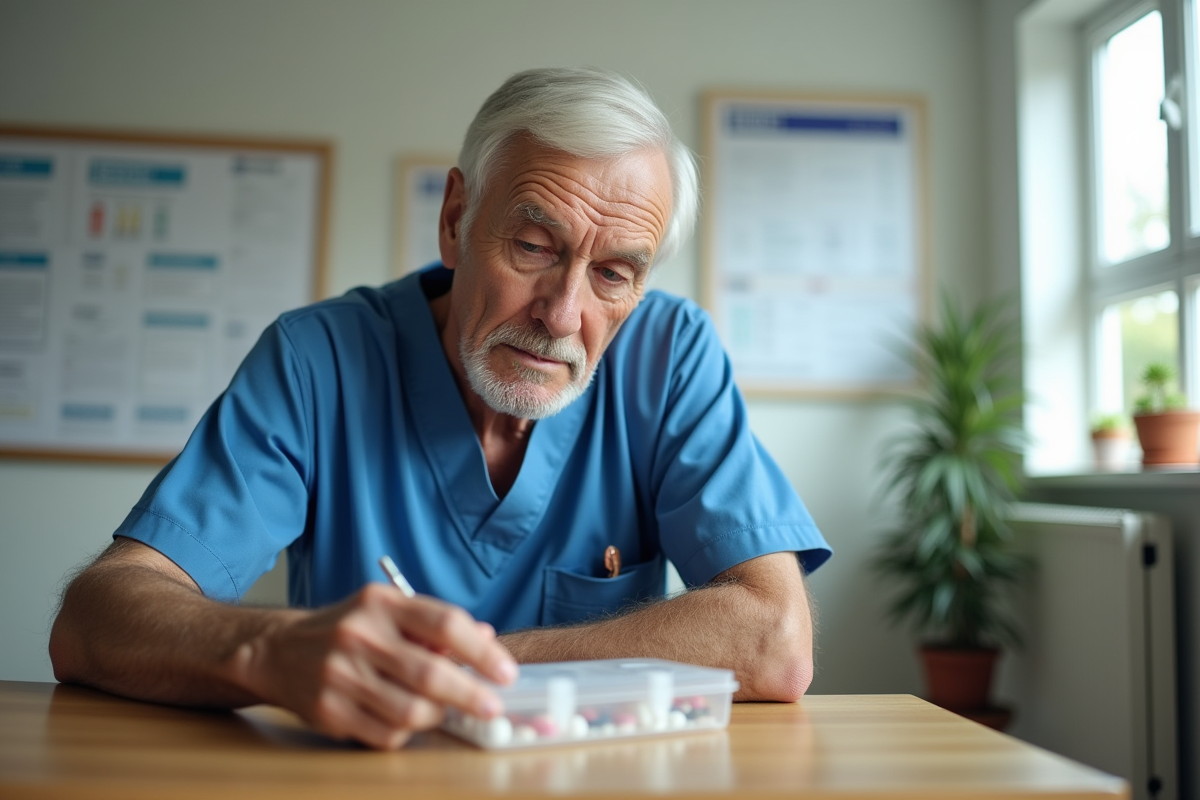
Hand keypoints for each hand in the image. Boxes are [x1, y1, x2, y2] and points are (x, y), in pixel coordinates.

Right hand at [233, 583, 516, 748]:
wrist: (279, 652)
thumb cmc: (349, 629)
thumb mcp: (389, 611)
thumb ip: (435, 626)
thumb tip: (487, 640)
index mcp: (381, 604)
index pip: (444, 624)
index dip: (482, 651)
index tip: (505, 672)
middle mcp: (360, 636)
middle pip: (431, 674)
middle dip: (471, 695)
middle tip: (493, 707)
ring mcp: (341, 675)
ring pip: (411, 711)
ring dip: (438, 716)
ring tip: (443, 710)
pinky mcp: (329, 711)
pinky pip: (386, 734)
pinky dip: (407, 732)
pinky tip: (406, 719)